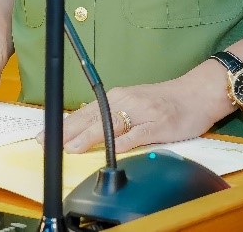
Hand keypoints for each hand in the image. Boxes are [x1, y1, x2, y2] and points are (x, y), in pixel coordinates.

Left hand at [53, 72, 227, 154]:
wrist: (197, 93)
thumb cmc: (165, 101)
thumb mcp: (134, 102)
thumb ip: (112, 113)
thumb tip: (85, 128)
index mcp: (118, 96)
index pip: (85, 110)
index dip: (64, 124)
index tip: (45, 134)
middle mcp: (127, 100)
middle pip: (92, 116)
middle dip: (68, 131)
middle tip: (47, 142)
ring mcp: (142, 112)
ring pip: (110, 124)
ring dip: (89, 136)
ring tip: (71, 147)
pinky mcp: (158, 124)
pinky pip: (137, 134)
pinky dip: (122, 142)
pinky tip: (109, 149)